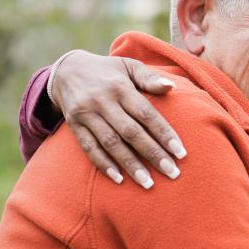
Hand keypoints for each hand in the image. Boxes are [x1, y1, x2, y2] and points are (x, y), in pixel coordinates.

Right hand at [50, 50, 185, 188]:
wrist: (67, 70)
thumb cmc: (109, 70)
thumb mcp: (129, 65)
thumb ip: (149, 78)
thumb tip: (171, 88)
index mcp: (120, 87)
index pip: (146, 114)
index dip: (164, 134)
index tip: (181, 153)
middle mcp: (103, 101)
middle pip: (131, 132)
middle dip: (153, 154)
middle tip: (172, 173)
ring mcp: (87, 114)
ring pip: (111, 143)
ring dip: (130, 165)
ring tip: (148, 183)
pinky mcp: (74, 125)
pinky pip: (89, 148)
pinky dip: (103, 164)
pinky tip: (119, 179)